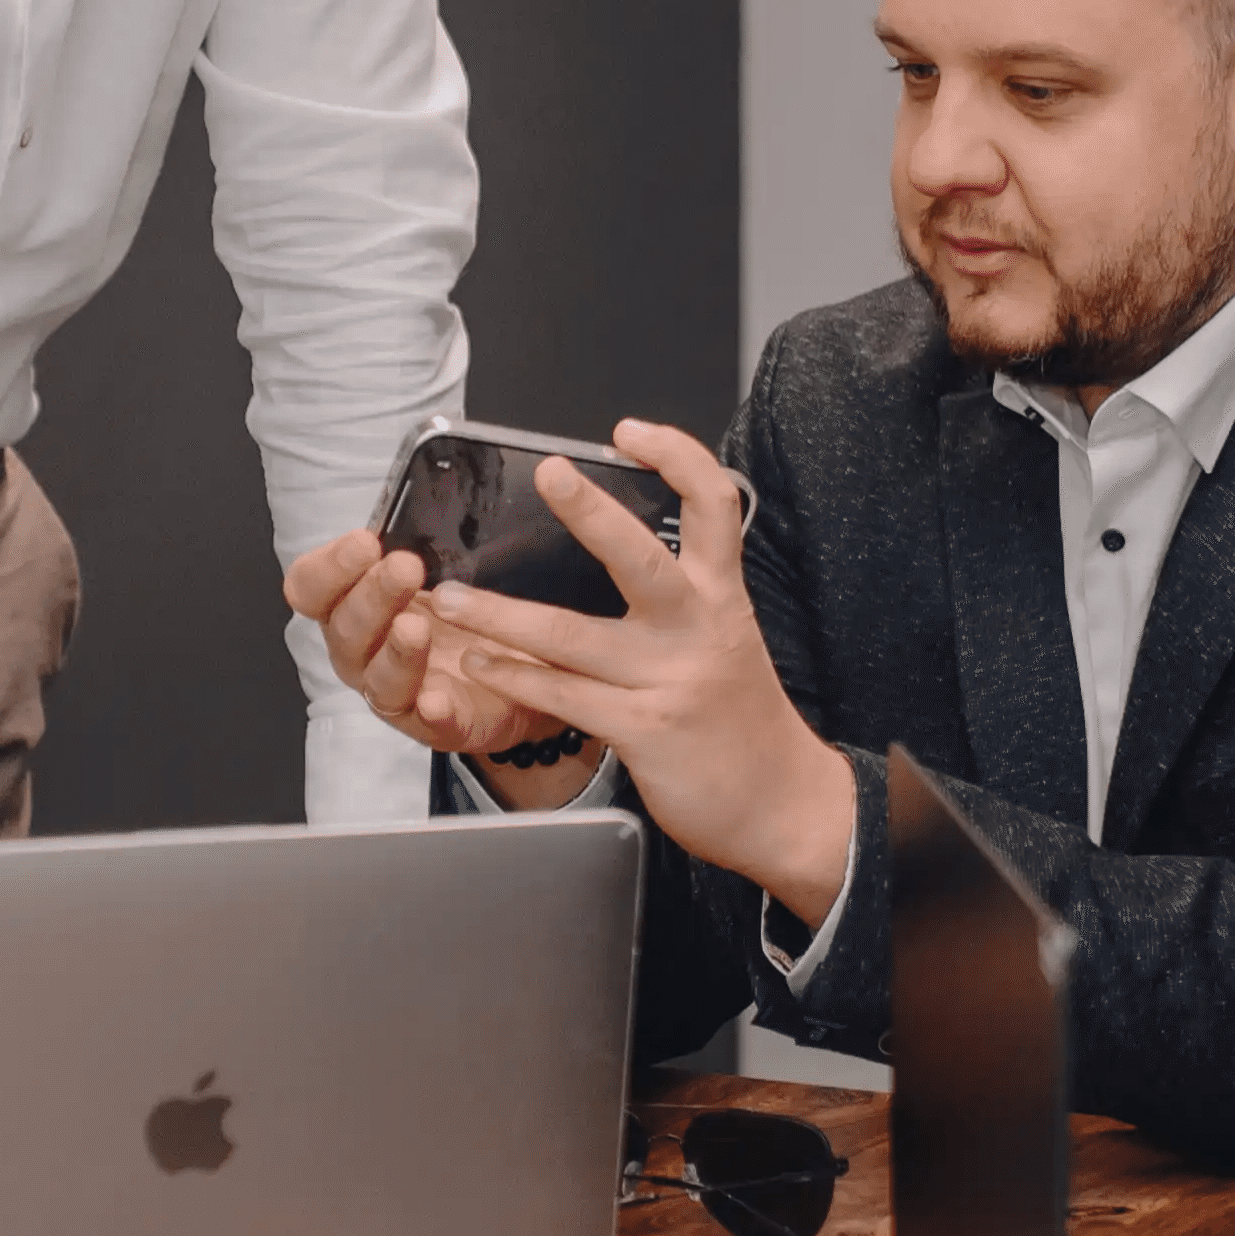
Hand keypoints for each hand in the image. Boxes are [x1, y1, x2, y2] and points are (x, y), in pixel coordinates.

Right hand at [283, 531, 565, 777]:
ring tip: (415, 628)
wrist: (527, 671)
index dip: (328, 568)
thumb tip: (426, 486)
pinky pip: (427, 724)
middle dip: (371, 596)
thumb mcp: (448, 567)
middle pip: (344, 631)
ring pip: (378, 679)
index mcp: (356, 605)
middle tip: (404, 568)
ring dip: (394, 651)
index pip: (312, 588)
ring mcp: (400, 692)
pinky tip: (437, 698)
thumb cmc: (470, 614)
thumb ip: (427, 538)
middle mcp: (366, 651)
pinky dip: (430, 711)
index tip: (364, 542)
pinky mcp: (441, 726)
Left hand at [404, 422, 847, 908]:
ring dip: (500, 615)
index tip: (630, 432)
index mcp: (722, 595)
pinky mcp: (645, 730)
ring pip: (572, 636)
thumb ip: (685, 597)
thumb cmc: (742, 719)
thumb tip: (621, 548)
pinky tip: (478, 664)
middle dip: (590, 511)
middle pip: (640, 557)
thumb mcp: (727, 639)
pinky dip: (514, 678)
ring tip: (451, 597)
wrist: (783, 803)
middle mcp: (698, 629)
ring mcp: (669, 680)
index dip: (677, 456)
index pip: (713, 504)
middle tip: (548, 472)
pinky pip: (564, 697)